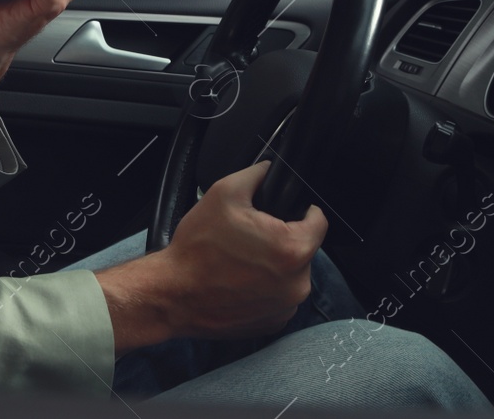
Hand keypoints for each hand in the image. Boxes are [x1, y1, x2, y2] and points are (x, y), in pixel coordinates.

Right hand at [154, 160, 326, 339]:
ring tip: (242, 260)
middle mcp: (298, 283)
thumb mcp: (223, 194)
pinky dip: (266, 288)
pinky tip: (240, 281)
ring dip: (275, 265)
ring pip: (292, 274)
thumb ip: (255, 175)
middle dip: (282, 238)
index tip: (287, 210)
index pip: (320, 222)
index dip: (304, 210)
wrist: (174, 295)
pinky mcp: (274, 323)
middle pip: (304, 249)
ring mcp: (287, 307)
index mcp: (292, 249)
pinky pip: (280, 297)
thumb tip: (269, 169)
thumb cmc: (198, 248)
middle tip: (251, 236)